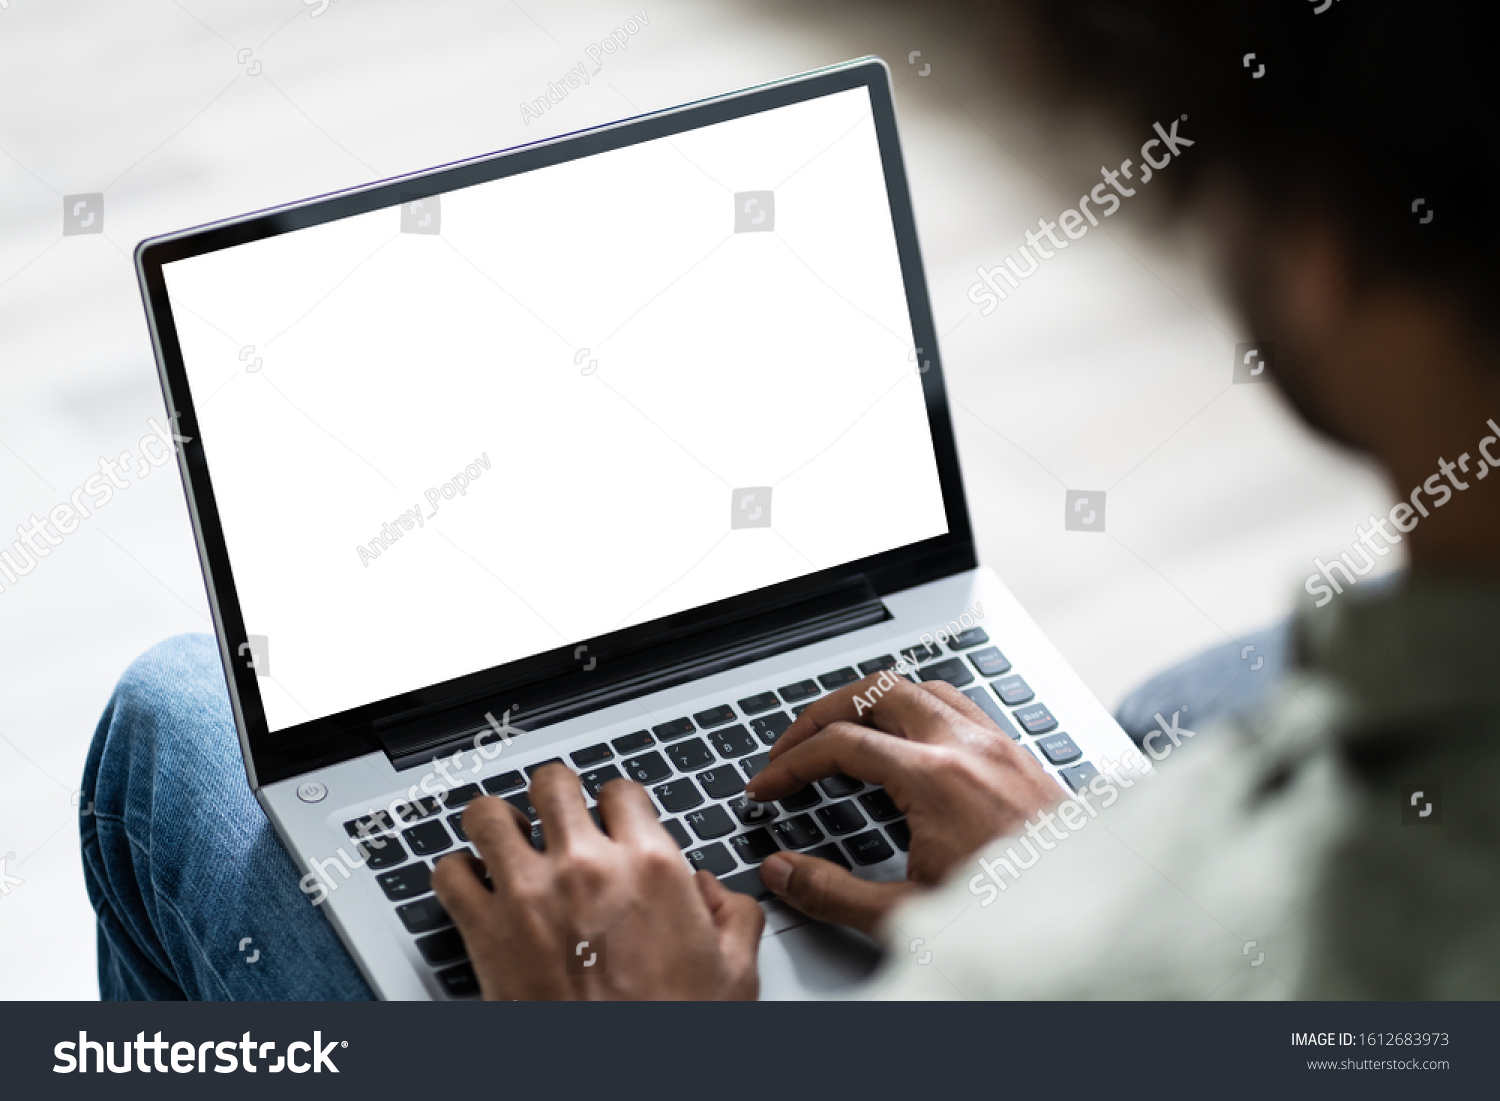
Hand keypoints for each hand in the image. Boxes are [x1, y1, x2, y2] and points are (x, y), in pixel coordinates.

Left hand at [432, 766, 762, 999]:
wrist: (621, 1087)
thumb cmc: (672, 1032)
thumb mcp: (734, 973)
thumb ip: (732, 916)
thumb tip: (714, 892)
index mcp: (651, 866)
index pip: (620, 790)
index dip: (615, 804)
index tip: (609, 820)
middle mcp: (587, 867)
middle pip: (552, 783)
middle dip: (554, 796)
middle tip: (554, 818)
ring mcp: (530, 895)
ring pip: (490, 814)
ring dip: (497, 823)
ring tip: (505, 839)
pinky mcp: (485, 932)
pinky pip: (449, 874)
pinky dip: (455, 874)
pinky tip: (473, 886)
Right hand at [744, 675, 1062, 934]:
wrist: (1092, 918)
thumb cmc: (1016, 917)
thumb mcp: (909, 916)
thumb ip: (834, 893)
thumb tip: (782, 872)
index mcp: (936, 779)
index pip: (840, 744)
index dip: (789, 763)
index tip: (766, 787)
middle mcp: (968, 748)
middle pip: (875, 691)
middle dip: (822, 713)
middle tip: (792, 745)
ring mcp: (997, 745)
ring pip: (919, 687)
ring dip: (872, 702)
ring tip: (842, 730)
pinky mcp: (1018, 754)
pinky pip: (958, 703)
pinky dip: (917, 708)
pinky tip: (908, 738)